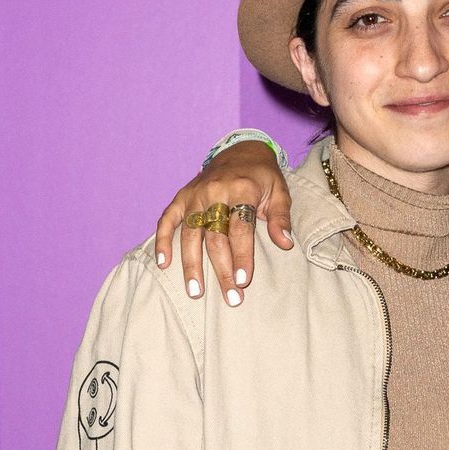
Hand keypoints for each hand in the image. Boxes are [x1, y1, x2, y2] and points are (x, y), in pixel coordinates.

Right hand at [154, 140, 294, 305]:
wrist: (241, 151)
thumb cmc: (263, 177)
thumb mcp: (280, 192)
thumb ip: (280, 218)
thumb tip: (285, 243)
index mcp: (242, 189)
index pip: (240, 229)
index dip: (242, 256)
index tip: (244, 281)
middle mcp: (215, 192)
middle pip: (216, 237)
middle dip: (222, 270)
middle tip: (230, 298)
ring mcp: (195, 195)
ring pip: (190, 234)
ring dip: (191, 265)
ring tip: (195, 292)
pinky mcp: (181, 197)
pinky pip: (167, 220)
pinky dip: (163, 241)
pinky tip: (163, 264)